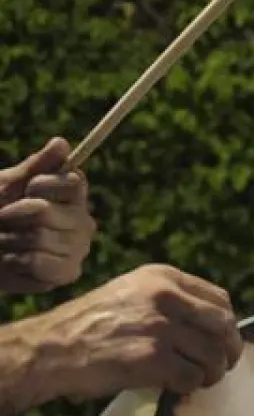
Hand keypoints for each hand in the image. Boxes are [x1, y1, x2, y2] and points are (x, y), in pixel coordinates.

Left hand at [0, 138, 93, 292]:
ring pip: (37, 238)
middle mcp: (83, 222)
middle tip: (4, 220)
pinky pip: (38, 262)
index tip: (27, 189)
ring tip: (5, 242)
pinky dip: (15, 261)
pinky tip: (13, 260)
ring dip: (8, 239)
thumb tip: (62, 142)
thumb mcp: (11, 184)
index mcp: (75, 197)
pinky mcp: (67, 273)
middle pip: (43, 212)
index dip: (41, 184)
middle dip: (13, 214)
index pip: (71, 181)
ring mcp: (78, 249)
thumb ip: (38, 166)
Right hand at [40, 264, 242, 399]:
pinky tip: (175, 386)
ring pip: (213, 354)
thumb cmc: (91, 325)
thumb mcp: (131, 293)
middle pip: (224, 326)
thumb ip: (171, 301)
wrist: (51, 348)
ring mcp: (161, 327)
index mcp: (162, 277)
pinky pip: (193, 377)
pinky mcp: (153, 358)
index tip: (222, 341)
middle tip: (222, 366)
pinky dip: (189, 386)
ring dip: (211, 373)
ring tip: (198, 379)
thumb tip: (215, 326)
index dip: (227, 324)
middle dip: (229, 350)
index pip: (220, 299)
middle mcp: (165, 296)